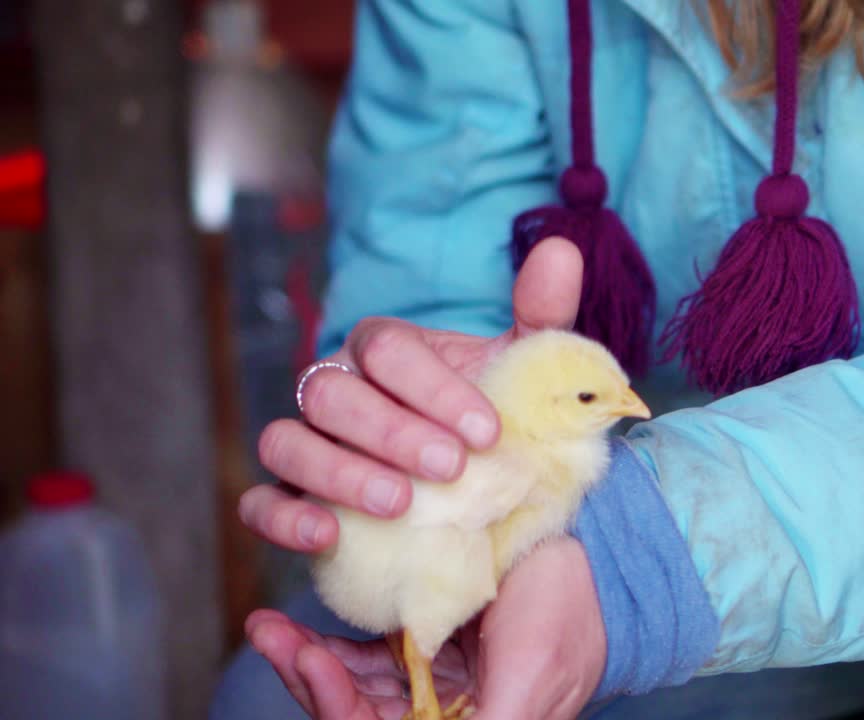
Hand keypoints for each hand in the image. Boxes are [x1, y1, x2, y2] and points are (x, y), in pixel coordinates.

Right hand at [239, 238, 583, 551]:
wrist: (473, 487)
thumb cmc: (489, 419)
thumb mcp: (523, 369)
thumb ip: (543, 313)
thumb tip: (560, 249)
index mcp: (382, 349)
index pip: (387, 350)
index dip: (435, 389)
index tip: (488, 433)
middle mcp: (332, 386)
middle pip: (332, 394)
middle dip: (392, 431)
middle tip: (451, 468)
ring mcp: (303, 442)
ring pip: (286, 443)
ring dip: (339, 473)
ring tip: (400, 504)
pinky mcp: (288, 499)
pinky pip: (260, 504)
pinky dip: (284, 518)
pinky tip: (329, 535)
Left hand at [248, 537, 606, 719]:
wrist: (593, 559)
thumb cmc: (566, 623)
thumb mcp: (523, 687)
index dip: (337, 710)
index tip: (311, 660)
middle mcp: (443, 717)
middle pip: (356, 716)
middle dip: (310, 681)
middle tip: (272, 634)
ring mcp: (432, 682)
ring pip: (352, 688)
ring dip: (307, 662)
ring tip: (270, 627)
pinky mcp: (427, 645)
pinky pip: (365, 657)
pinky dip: (331, 645)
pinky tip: (299, 627)